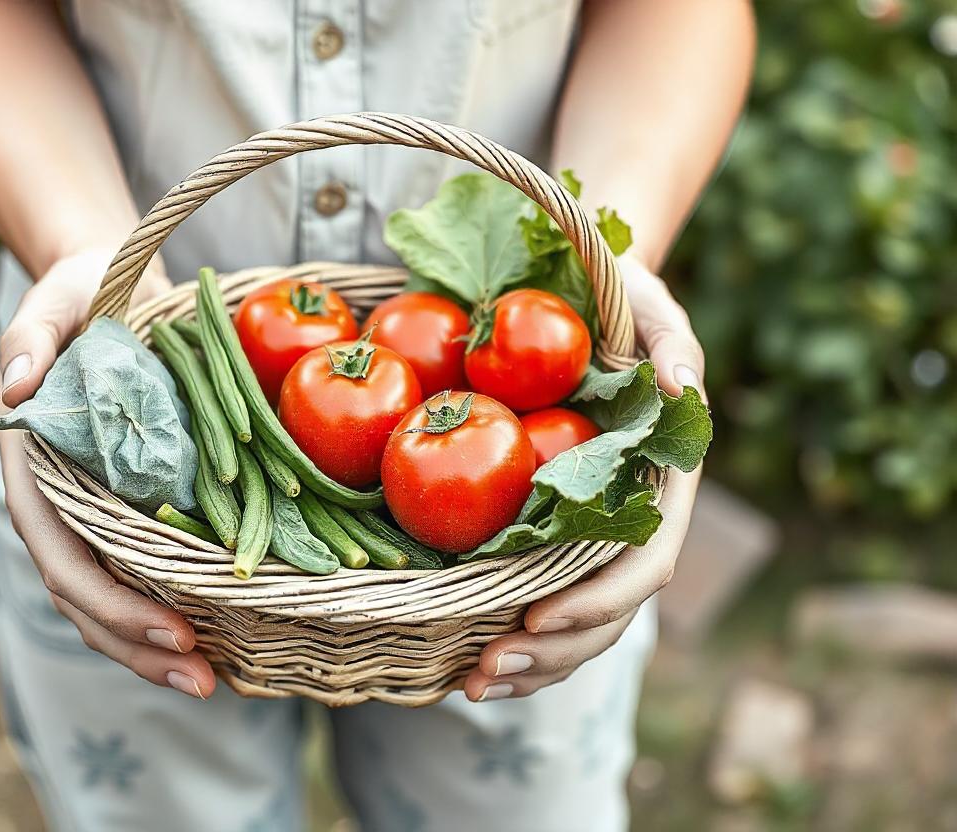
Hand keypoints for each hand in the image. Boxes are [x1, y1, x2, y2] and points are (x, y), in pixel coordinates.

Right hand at [0, 247, 215, 698]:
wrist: (108, 288)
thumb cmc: (80, 292)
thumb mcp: (55, 300)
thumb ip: (32, 337)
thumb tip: (18, 385)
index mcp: (36, 470)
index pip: (63, 556)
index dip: (111, 602)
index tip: (173, 627)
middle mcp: (63, 503)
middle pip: (88, 597)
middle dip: (139, 645)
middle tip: (204, 679)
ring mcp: (97, 510)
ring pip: (115, 597)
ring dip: (156, 647)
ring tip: (213, 682)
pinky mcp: (135, 504)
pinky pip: (148, 569)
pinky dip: (177, 606)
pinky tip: (223, 637)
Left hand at [464, 254, 704, 701]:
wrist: (584, 308)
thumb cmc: (618, 302)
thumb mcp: (648, 306)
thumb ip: (671, 341)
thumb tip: (682, 386)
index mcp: (663, 483)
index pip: (643, 562)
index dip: (596, 599)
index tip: (535, 616)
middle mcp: (632, 521)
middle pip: (607, 612)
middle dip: (553, 652)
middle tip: (486, 671)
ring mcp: (594, 535)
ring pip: (577, 624)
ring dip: (530, 665)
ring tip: (471, 685)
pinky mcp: (554, 535)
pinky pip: (541, 600)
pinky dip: (511, 638)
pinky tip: (466, 662)